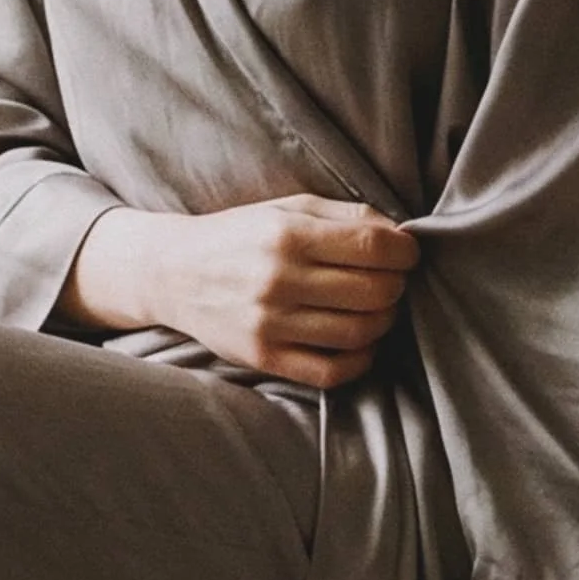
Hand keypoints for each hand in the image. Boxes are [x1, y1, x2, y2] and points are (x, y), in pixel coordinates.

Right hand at [63, 196, 419, 385]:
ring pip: (360, 332)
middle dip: (396, 284)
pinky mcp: (264, 357)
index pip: (374, 246)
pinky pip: (332, 371)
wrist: (172, 273)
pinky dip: (360, 359)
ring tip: (376, 308)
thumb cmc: (238, 236)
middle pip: (375, 291)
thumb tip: (399, 235)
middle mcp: (279, 280)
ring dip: (383, 321)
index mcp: (287, 235)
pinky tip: (359, 342)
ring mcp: (271, 324)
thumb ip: (344, 215)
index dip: (405, 251)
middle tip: (391, 279)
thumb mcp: (286, 208)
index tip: (406, 253)